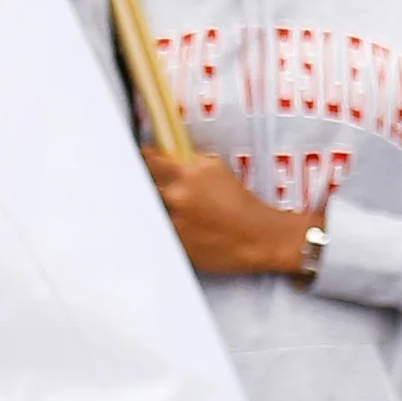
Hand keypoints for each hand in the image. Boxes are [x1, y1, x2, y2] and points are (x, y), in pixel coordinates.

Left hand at [149, 146, 319, 278]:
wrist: (258, 237)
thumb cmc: (242, 204)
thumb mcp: (216, 170)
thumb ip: (187, 162)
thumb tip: (166, 157)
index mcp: (188, 172)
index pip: (151, 160)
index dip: (146, 160)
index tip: (143, 160)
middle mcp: (178, 194)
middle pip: (146, 186)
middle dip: (153, 186)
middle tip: (170, 191)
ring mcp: (174, 221)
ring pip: (153, 211)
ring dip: (163, 210)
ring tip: (186, 213)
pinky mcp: (175, 244)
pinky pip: (162, 231)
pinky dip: (170, 229)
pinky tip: (190, 229)